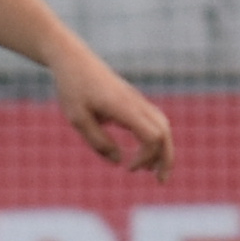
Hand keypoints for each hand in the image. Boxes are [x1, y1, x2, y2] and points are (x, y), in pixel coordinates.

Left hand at [56, 58, 173, 178]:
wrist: (73, 59)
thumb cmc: (73, 88)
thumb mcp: (78, 119)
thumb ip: (99, 142)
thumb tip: (119, 161)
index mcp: (124, 107)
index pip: (152, 136)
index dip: (146, 157)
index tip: (128, 168)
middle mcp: (136, 103)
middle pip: (165, 132)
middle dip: (166, 158)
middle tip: (160, 181)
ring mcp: (137, 100)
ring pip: (163, 125)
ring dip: (162, 148)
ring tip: (154, 170)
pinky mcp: (133, 100)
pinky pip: (154, 120)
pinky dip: (155, 138)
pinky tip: (145, 152)